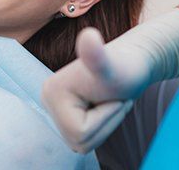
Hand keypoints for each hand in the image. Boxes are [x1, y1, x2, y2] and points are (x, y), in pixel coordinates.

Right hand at [42, 28, 150, 153]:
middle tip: (113, 99)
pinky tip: (102, 106)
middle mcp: (46, 99)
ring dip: (104, 125)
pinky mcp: (63, 112)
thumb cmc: (125, 67)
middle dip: (105, 124)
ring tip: (108, 101)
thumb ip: (97, 55)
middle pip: (79, 140)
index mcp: (51, 92)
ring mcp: (53, 107)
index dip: (105, 119)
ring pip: (82, 142)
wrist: (131, 62)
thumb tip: (88, 35)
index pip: (80, 132)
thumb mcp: (111, 67)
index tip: (112, 96)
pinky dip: (100, 126)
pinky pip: (82, 137)